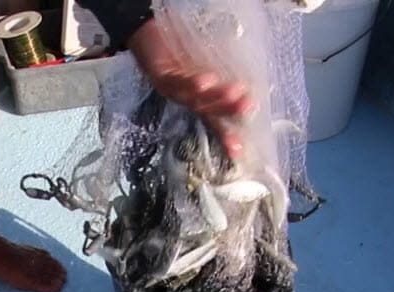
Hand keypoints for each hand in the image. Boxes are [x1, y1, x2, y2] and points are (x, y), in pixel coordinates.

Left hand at [127, 18, 255, 157]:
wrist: (144, 36)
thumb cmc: (179, 50)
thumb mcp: (203, 63)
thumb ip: (222, 72)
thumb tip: (250, 79)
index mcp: (196, 99)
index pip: (214, 121)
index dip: (226, 137)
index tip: (238, 152)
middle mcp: (184, 100)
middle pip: (207, 110)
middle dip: (228, 109)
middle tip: (248, 106)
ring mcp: (172, 91)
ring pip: (195, 98)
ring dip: (215, 96)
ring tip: (235, 91)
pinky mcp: (160, 77)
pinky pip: (176, 81)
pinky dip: (191, 83)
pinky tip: (207, 80)